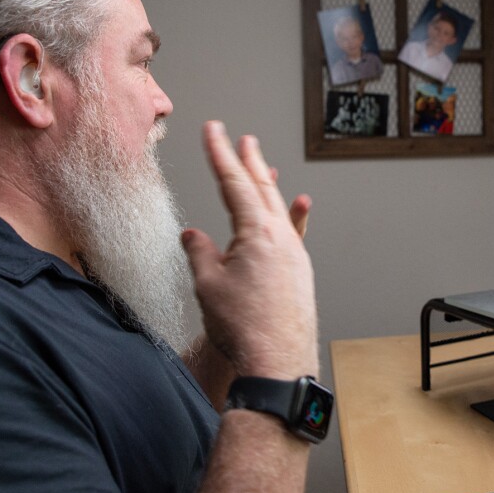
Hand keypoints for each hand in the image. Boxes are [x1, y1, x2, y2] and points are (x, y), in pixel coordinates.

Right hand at [181, 122, 317, 379]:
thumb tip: (193, 236)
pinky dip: (292, 214)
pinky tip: (298, 204)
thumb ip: (200, 253)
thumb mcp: (208, 285)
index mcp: (256, 232)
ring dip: (267, 184)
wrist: (277, 362)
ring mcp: (295, 254)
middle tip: (242, 138)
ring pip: (279, 209)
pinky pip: (294, 233)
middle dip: (249, 161)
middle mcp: (281, 237)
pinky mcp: (300, 272)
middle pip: (261, 188)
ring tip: (261, 165)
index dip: (219, 154)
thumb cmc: (242, 327)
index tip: (212, 130)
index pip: (233, 182)